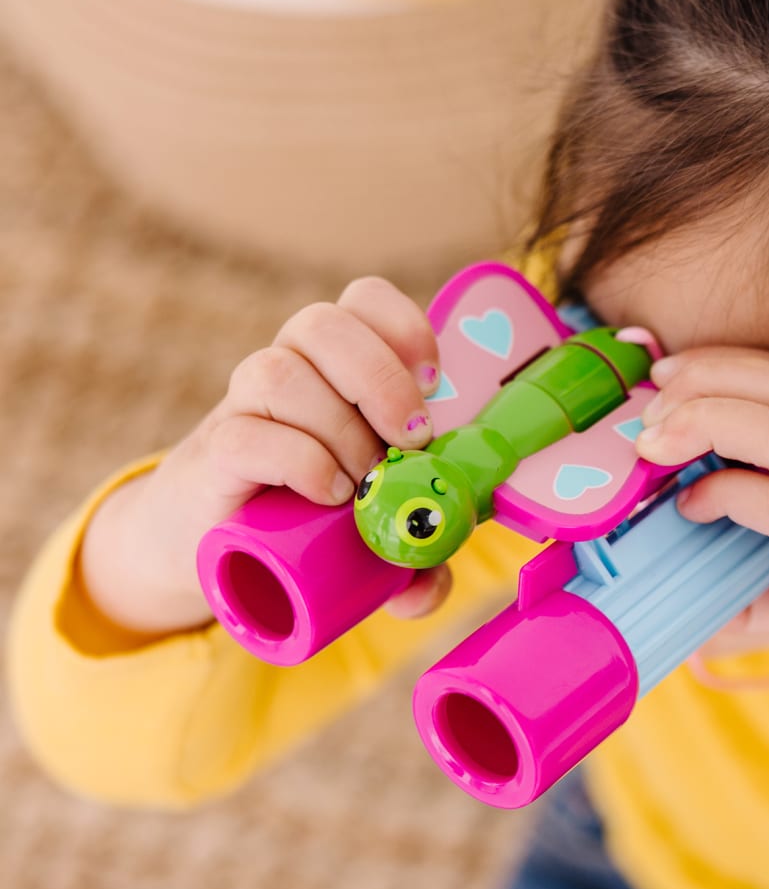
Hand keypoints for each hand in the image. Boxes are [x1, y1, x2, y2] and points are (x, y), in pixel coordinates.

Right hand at [80, 276, 452, 635]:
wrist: (211, 545)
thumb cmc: (309, 516)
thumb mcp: (374, 531)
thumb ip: (414, 560)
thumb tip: (429, 588)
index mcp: (335, 363)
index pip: (363, 300)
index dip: (403, 326)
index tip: (437, 383)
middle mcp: (288, 368)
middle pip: (323, 324)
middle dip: (381, 378)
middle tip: (411, 440)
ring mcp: (243, 406)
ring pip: (280, 373)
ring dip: (340, 429)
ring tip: (365, 484)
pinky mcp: (215, 453)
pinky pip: (247, 434)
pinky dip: (300, 461)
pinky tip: (328, 494)